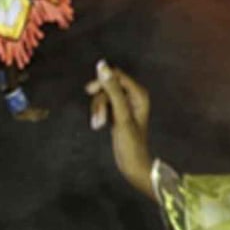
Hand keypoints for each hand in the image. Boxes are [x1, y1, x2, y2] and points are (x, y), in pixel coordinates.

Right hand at [86, 60, 154, 198]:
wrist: (133, 164)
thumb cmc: (131, 142)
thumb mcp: (120, 115)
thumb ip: (112, 90)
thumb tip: (102, 65)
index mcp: (139, 93)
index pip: (117, 75)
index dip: (102, 81)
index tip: (89, 92)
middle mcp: (134, 96)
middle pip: (108, 85)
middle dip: (99, 100)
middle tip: (98, 118)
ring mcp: (126, 104)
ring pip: (104, 96)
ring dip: (98, 109)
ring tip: (97, 125)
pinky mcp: (118, 112)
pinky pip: (104, 105)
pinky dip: (99, 113)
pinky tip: (98, 125)